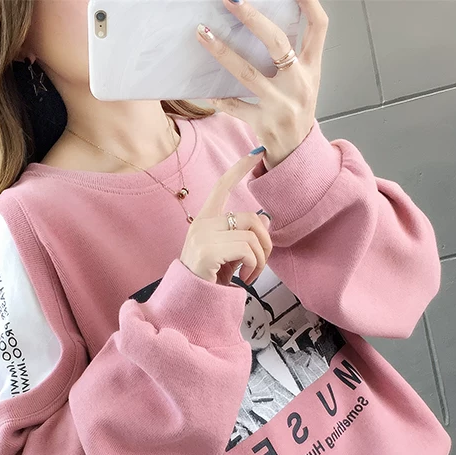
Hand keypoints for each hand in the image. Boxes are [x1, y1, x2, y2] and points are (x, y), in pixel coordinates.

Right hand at [180, 149, 272, 285]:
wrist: (189, 301)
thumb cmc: (207, 279)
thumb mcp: (228, 254)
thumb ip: (243, 236)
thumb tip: (266, 219)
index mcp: (205, 221)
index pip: (222, 186)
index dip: (239, 168)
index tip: (256, 152)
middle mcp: (202, 224)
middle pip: (250, 218)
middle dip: (265, 243)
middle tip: (260, 264)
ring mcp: (203, 236)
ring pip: (251, 236)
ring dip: (260, 260)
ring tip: (251, 275)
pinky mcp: (208, 250)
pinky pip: (246, 250)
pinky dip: (253, 266)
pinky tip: (244, 278)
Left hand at [197, 0, 328, 168]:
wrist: (297, 153)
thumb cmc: (297, 111)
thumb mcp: (306, 81)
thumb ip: (295, 54)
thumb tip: (263, 23)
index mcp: (312, 69)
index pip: (318, 27)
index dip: (309, 2)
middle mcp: (299, 85)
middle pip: (278, 43)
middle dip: (253, 19)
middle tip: (232, 0)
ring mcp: (281, 105)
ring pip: (248, 73)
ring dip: (223, 52)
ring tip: (203, 33)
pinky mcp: (264, 124)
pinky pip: (235, 106)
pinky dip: (220, 98)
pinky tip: (207, 89)